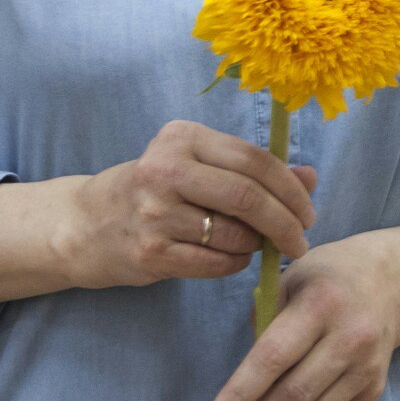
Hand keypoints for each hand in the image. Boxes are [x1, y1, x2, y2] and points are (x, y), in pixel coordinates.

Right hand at [80, 120, 316, 288]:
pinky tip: (234, 258)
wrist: (89, 224)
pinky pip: (214, 262)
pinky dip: (236, 263)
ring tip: (259, 246)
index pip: (254, 159)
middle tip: (301, 240)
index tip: (309, 211)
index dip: (291, 188)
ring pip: (233, 234)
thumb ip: (253, 170)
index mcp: (182, 137)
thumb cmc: (157, 190)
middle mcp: (165, 169)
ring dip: (257, 245)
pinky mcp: (151, 252)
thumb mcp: (198, 166)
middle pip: (247, 197)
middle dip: (286, 222)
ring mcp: (155, 212)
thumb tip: (311, 178)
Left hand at [202, 236, 399, 400]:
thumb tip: (239, 386)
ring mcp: (365, 368)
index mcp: (321, 303)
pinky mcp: (372, 390)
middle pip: (292, 397)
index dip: (239, 395)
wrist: (391, 283)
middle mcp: (349, 337)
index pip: (273, 358)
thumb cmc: (327, 279)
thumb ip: (264, 325)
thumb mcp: (291, 280)